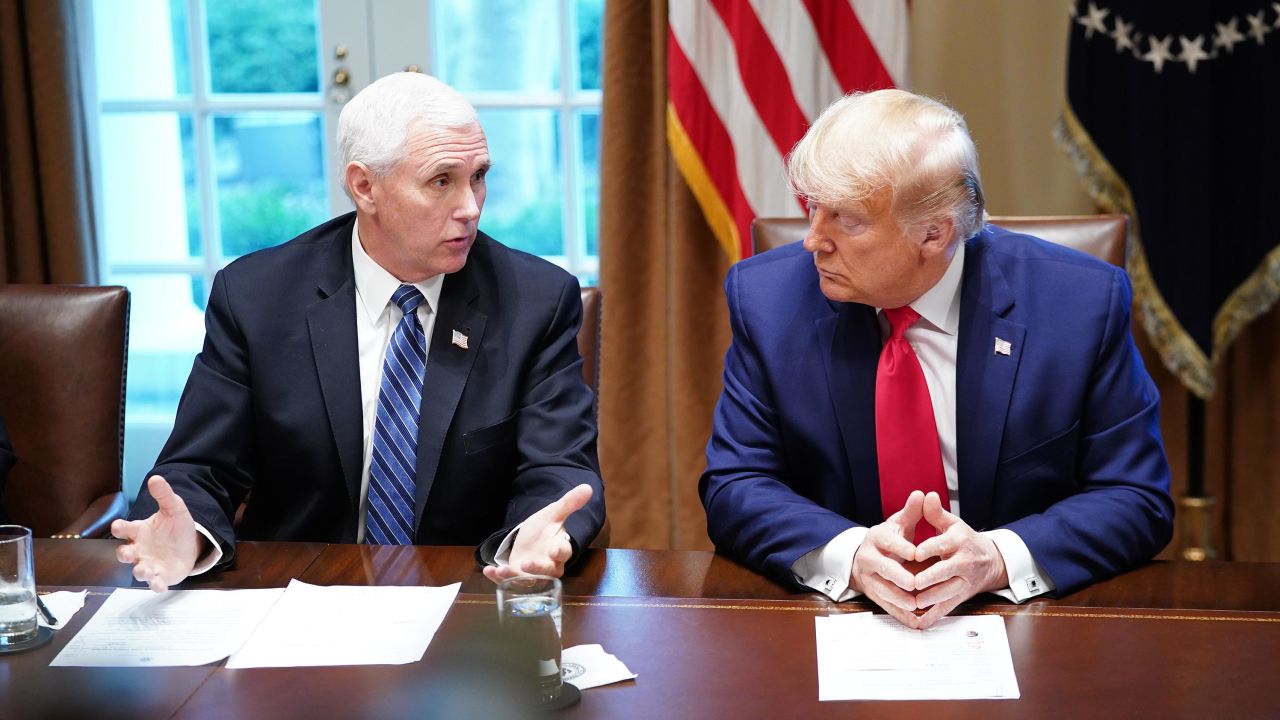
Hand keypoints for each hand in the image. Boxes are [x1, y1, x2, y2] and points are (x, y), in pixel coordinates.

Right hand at [111, 475, 204, 591]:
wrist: (191, 544)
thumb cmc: (175, 527)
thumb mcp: (174, 508)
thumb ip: (164, 495)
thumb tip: (155, 478)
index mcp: (139, 531)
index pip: (123, 529)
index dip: (119, 528)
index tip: (119, 526)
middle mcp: (139, 549)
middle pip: (124, 553)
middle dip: (124, 554)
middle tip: (127, 553)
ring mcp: (149, 564)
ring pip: (138, 570)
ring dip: (140, 571)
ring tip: (144, 570)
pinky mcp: (161, 576)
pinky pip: (155, 583)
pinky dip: (156, 585)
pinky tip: (159, 584)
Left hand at [483, 484, 592, 582]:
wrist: (530, 540)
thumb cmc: (545, 529)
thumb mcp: (553, 514)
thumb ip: (569, 503)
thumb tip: (588, 487)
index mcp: (560, 549)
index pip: (563, 552)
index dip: (559, 551)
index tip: (553, 548)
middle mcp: (549, 566)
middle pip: (547, 572)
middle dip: (536, 569)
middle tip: (526, 564)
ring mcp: (532, 574)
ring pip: (527, 581)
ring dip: (514, 577)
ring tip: (503, 570)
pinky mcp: (517, 577)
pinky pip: (508, 580)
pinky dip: (497, 577)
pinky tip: (488, 570)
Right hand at [849, 490, 926, 627]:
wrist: (863, 558)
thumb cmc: (888, 540)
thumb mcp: (898, 524)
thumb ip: (912, 512)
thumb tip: (921, 494)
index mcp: (876, 538)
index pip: (887, 541)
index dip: (901, 547)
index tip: (915, 552)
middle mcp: (869, 558)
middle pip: (881, 568)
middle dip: (898, 576)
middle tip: (914, 583)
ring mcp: (869, 578)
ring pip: (882, 590)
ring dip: (899, 599)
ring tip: (916, 604)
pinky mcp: (873, 595)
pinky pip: (886, 606)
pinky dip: (900, 614)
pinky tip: (915, 620)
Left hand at [910, 491, 1007, 628]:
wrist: (991, 561)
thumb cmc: (964, 540)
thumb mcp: (952, 524)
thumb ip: (936, 513)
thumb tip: (926, 495)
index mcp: (960, 541)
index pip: (943, 545)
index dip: (929, 548)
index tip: (915, 552)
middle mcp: (964, 562)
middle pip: (947, 571)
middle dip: (930, 577)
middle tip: (913, 581)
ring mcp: (964, 581)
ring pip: (948, 592)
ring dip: (931, 599)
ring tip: (914, 601)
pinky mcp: (962, 596)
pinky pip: (948, 608)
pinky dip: (933, 616)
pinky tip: (919, 621)